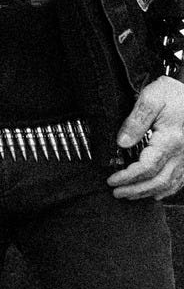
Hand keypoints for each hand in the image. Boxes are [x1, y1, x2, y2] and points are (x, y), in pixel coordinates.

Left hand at [109, 76, 183, 199]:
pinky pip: (180, 180)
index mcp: (170, 140)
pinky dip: (166, 190)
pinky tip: (155, 193)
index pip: (147, 167)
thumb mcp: (152, 98)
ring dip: (148, 192)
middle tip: (116, 192)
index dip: (128, 177)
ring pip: (169, 184)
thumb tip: (122, 143)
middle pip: (157, 181)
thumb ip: (136, 120)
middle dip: (135, 190)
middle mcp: (181, 153)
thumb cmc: (173, 93)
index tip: (111, 179)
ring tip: (129, 195)